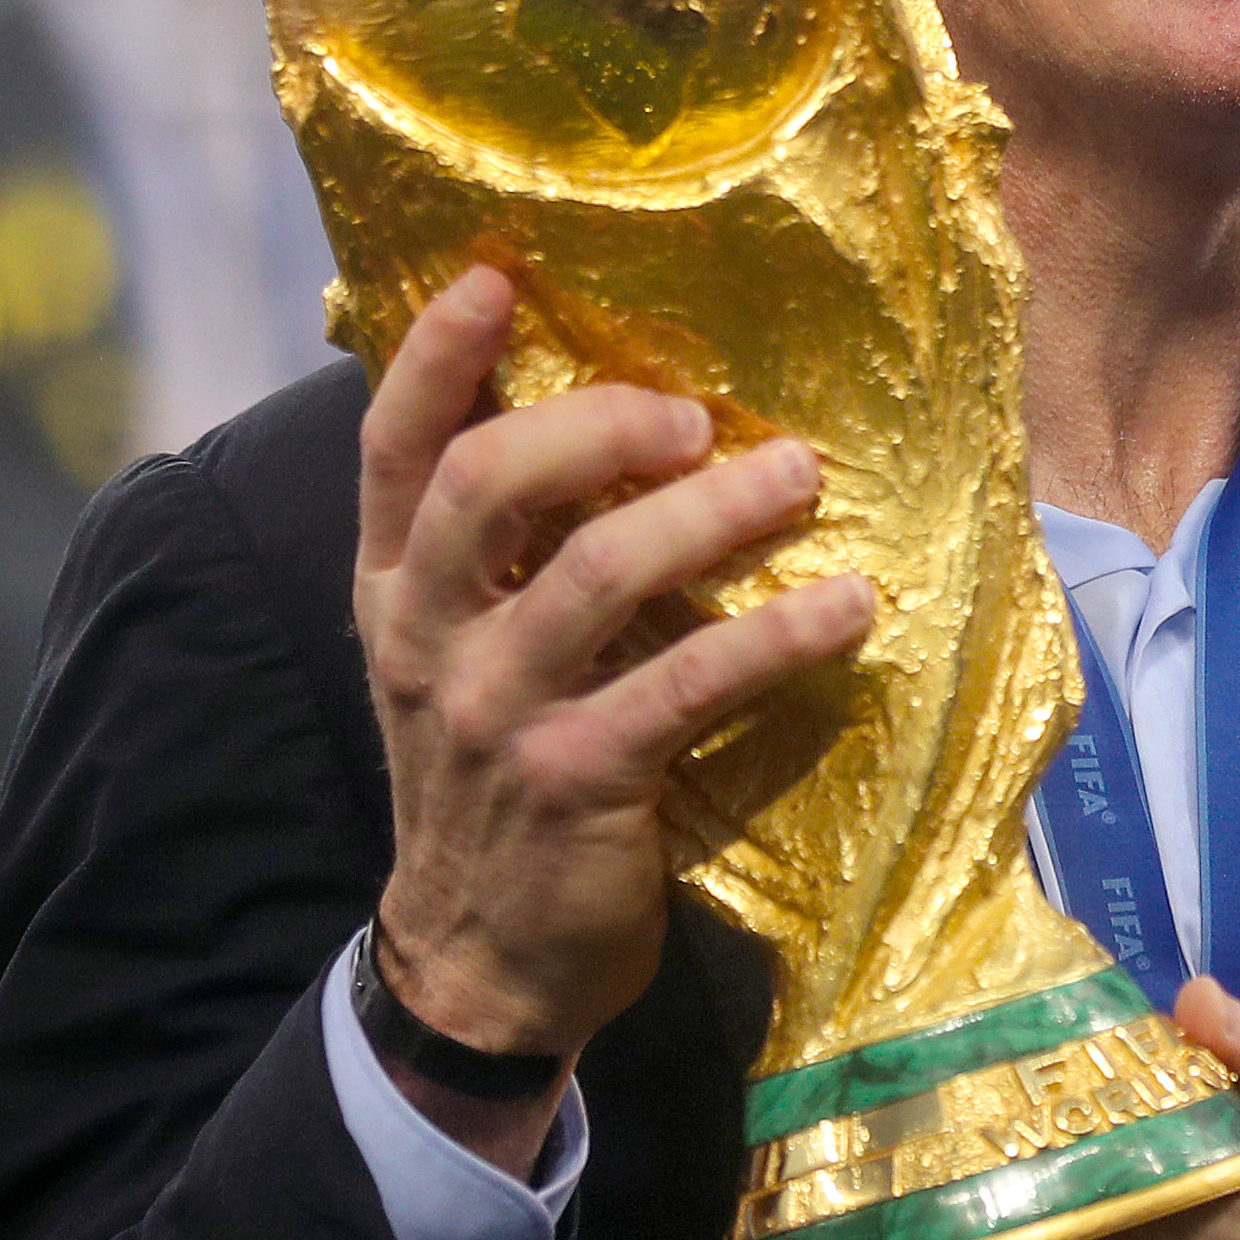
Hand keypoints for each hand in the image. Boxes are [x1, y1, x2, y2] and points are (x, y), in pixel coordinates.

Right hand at [358, 265, 874, 1168]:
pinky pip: (683, 685)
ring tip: (798, 476)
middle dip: (593, 426)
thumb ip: (509, 556)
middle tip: (691, 412)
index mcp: (394, 593)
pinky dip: (775, 637)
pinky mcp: (575, 785)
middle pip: (485, 486)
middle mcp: (426, 640)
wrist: (482, 964)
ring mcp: (493, 715)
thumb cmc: (500, 778)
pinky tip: (849, 608)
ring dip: (709, 515)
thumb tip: (621, 422)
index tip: (493, 275)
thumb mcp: (465, 658)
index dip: (434, 356)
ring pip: (595, 576)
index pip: (390, 450)